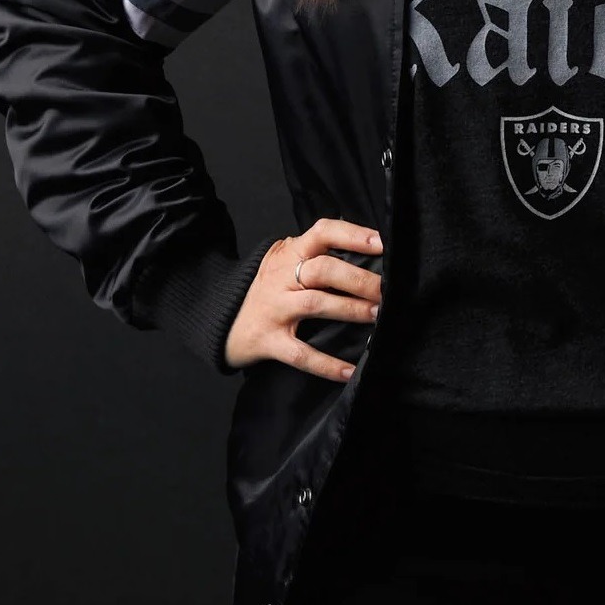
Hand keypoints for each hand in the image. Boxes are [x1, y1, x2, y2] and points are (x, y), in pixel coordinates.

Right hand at [223, 218, 384, 380]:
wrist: (218, 318)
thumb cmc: (266, 287)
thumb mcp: (284, 259)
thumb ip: (315, 252)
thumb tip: (364, 248)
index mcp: (290, 254)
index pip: (322, 232)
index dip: (353, 235)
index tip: (381, 243)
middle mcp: (281, 278)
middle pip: (323, 270)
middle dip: (359, 279)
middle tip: (387, 290)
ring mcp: (275, 309)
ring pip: (315, 304)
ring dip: (351, 309)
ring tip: (378, 315)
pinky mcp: (269, 341)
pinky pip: (301, 354)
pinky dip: (327, 364)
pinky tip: (350, 371)